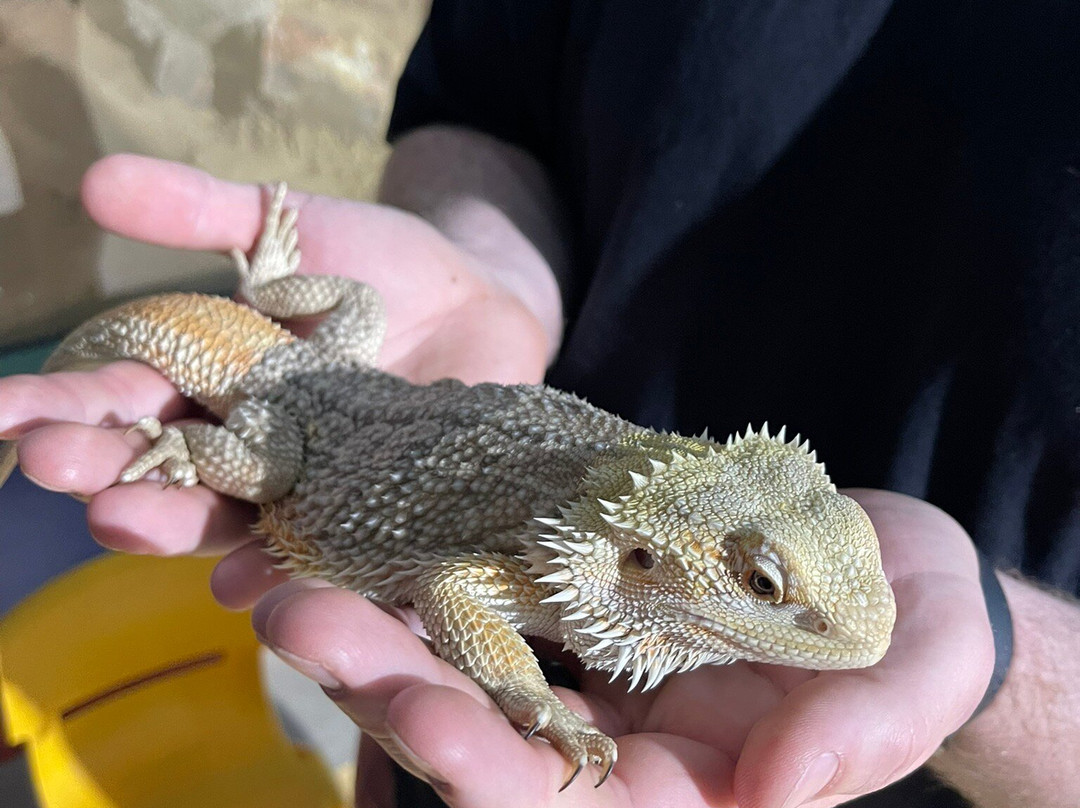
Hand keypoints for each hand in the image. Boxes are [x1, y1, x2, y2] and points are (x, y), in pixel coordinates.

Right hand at [0, 154, 549, 566]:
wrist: (484, 299)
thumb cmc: (385, 266)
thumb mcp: (294, 227)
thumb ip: (203, 211)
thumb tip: (93, 180)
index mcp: (219, 382)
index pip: (131, 396)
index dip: (70, 401)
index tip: (5, 410)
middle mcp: (252, 443)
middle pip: (169, 463)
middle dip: (109, 464)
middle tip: (51, 462)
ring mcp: (311, 484)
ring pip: (231, 516)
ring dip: (175, 523)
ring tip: (121, 519)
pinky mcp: (374, 512)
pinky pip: (326, 551)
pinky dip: (284, 566)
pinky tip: (244, 581)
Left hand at [254, 489, 993, 807]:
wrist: (893, 574)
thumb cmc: (919, 634)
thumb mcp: (915, 677)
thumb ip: (859, 738)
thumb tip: (780, 789)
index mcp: (687, 791)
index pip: (566, 803)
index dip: (486, 770)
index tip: (415, 711)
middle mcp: (619, 749)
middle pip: (485, 736)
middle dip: (389, 687)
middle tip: (298, 616)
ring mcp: (594, 680)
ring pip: (470, 671)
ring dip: (383, 632)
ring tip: (300, 577)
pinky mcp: (586, 616)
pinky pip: (498, 609)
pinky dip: (435, 587)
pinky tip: (376, 545)